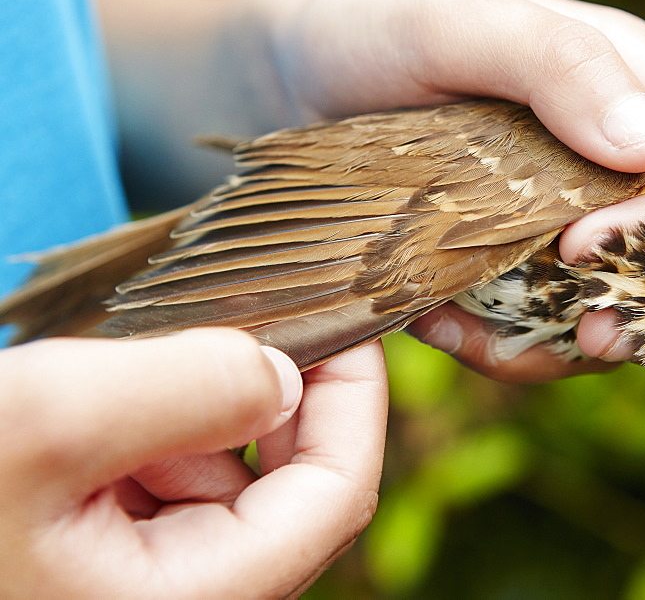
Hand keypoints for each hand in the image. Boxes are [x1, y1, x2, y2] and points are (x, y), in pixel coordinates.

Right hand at [0, 329, 386, 596]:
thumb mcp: (45, 423)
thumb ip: (185, 389)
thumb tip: (280, 372)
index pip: (336, 497)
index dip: (357, 399)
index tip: (345, 317)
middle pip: (286, 484)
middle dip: (268, 390)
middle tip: (236, 314)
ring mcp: (138, 583)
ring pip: (220, 475)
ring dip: (195, 406)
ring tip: (128, 366)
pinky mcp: (96, 560)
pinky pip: (160, 482)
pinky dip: (150, 428)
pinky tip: (94, 400)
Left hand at [91, 0, 644, 379]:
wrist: (283, 86)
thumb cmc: (368, 32)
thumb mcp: (453, 24)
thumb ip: (555, 63)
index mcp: (631, 84)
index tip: (588, 252)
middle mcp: (616, 158)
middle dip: (644, 309)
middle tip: (586, 336)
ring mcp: (569, 219)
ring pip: (621, 308)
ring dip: (564, 341)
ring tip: (477, 331)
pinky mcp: (520, 267)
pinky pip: (548, 329)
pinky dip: (506, 344)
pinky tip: (439, 321)